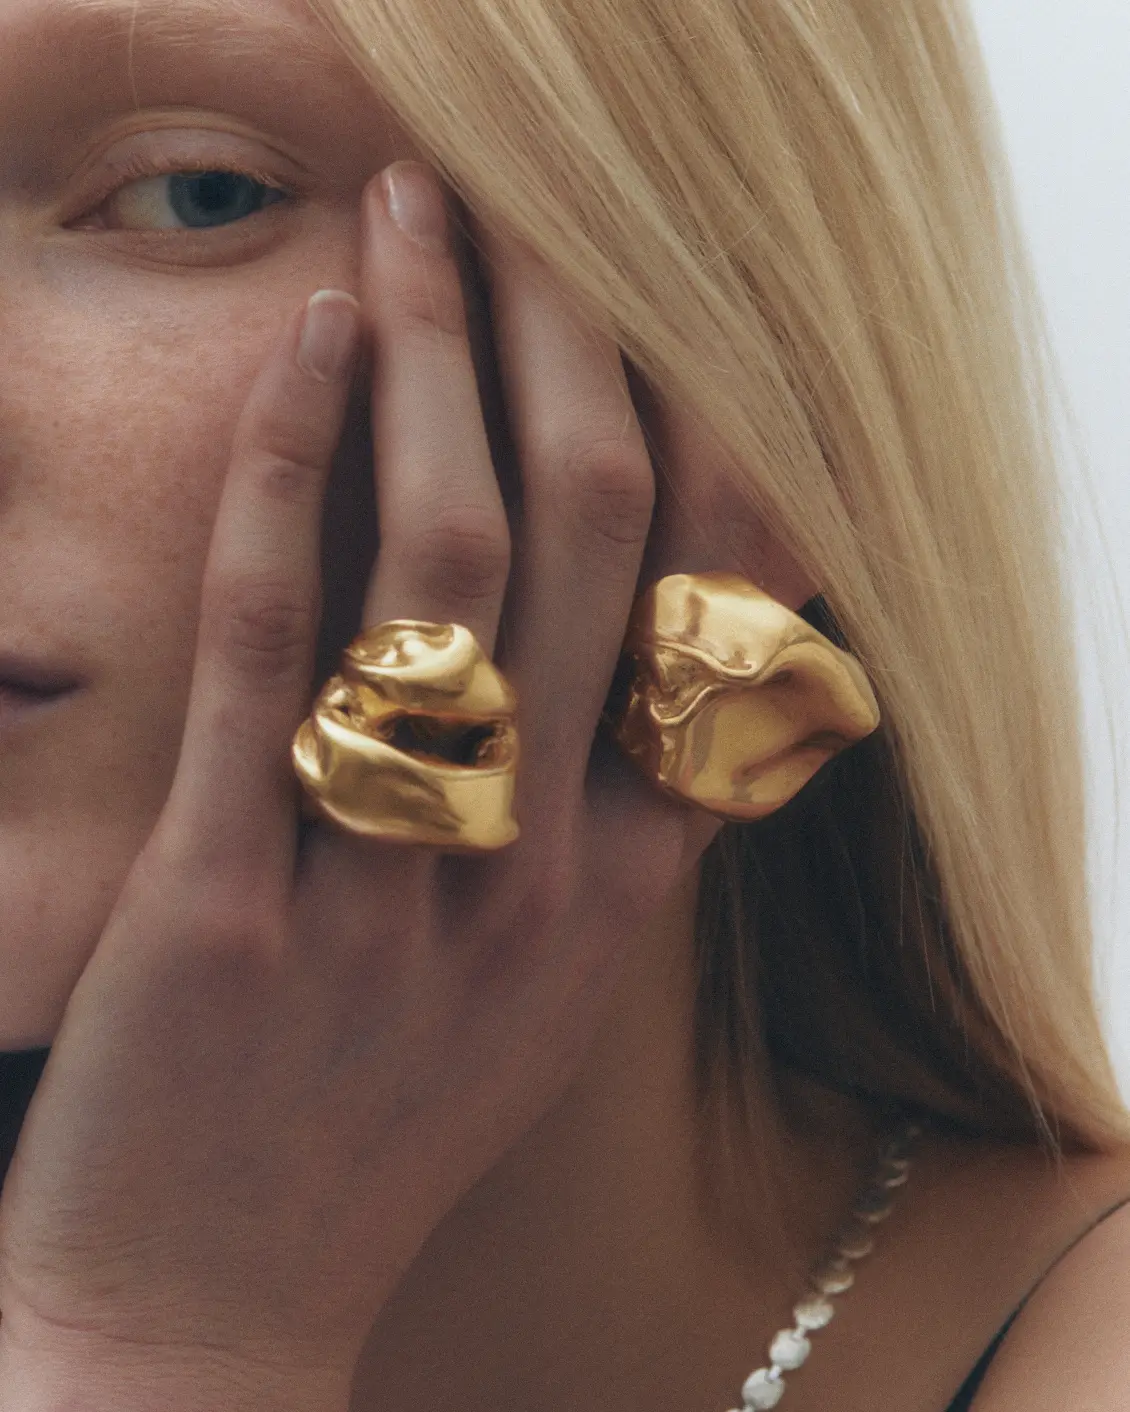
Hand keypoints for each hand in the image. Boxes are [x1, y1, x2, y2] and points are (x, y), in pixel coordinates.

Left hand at [0, 161, 716, 1395]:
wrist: (220, 1299)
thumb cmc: (379, 1119)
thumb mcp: (549, 985)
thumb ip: (619, 826)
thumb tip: (665, 658)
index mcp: (629, 884)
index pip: (715, 602)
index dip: (704, 418)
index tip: (660, 295)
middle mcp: (545, 871)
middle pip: (589, 536)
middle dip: (564, 339)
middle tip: (526, 203)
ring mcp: (397, 888)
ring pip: (444, 566)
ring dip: (432, 361)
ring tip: (409, 221)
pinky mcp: (233, 900)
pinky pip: (275, 646)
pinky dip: (290, 474)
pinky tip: (303, 354)